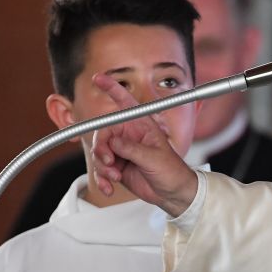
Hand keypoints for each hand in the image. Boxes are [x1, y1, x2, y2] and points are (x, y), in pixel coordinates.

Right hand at [90, 73, 197, 216]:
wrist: (173, 192)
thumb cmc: (171, 171)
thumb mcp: (153, 158)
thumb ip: (131, 148)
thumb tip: (112, 142)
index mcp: (142, 126)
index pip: (125, 102)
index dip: (112, 88)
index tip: (98, 78)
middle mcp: (129, 135)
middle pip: (102, 134)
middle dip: (101, 150)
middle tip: (109, 163)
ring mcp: (122, 151)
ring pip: (100, 153)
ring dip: (103, 168)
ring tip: (115, 178)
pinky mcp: (118, 166)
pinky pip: (101, 170)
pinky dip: (102, 179)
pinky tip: (108, 188)